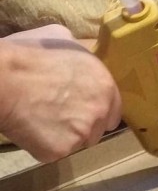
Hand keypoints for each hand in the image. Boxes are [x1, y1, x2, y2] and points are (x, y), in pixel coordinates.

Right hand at [0, 24, 121, 162]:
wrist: (3, 81)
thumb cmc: (30, 55)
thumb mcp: (63, 38)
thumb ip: (81, 51)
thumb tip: (80, 52)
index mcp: (106, 86)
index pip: (114, 109)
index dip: (97, 109)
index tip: (81, 107)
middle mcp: (100, 111)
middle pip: (98, 128)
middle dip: (83, 124)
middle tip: (59, 114)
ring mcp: (82, 134)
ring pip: (79, 142)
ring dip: (66, 136)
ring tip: (43, 119)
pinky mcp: (61, 151)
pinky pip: (56, 152)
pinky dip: (45, 145)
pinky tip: (32, 129)